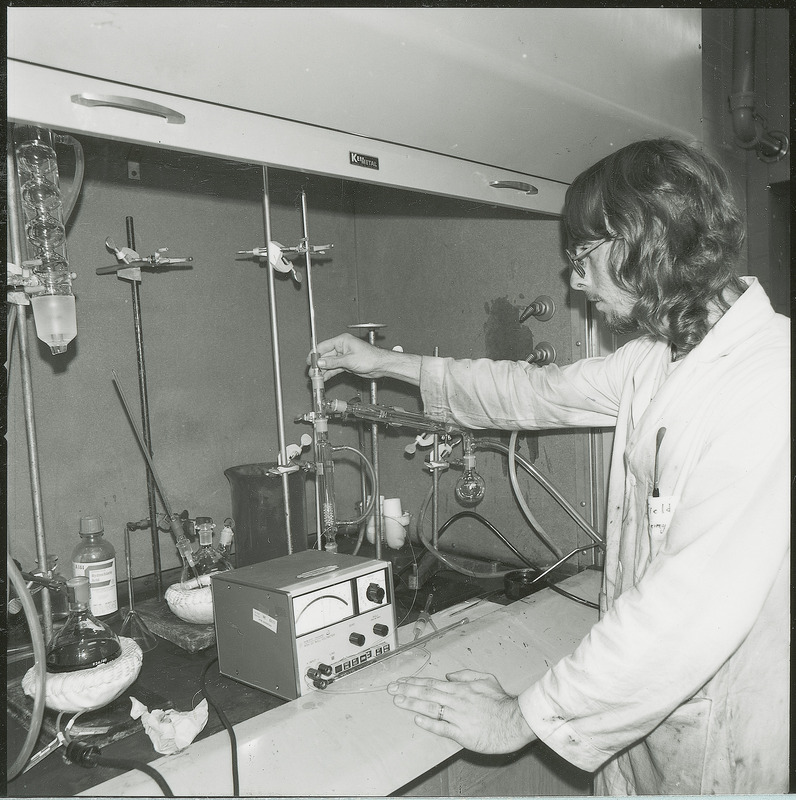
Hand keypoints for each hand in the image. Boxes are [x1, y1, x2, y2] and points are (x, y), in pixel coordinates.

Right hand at [311, 333, 420, 384]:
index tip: (309, 361)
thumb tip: (321, 362)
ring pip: (329, 363)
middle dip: (318, 365)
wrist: (380, 365)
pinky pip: (334, 368)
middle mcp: (342, 348)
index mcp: (342, 341)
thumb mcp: (349, 360)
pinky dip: (329, 373)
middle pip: (325, 356)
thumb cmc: (370, 357)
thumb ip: (333, 362)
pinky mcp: (346, 364)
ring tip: (316, 378)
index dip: (315, 354)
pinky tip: (324, 378)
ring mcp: (343, 356)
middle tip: (312, 373)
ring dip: (322, 370)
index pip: (323, 346)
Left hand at [387, 670, 535, 753]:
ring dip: (412, 704)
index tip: (401, 681)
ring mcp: (458, 716)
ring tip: (398, 701)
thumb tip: (448, 675)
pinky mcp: (462, 733)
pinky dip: (429, 723)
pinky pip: (442, 727)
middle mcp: (456, 700)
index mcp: (460, 687)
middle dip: (407, 691)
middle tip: (391, 689)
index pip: (431, 683)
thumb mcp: (485, 678)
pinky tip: (417, 720)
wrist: (515, 721)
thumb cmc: (502, 701)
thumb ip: (465, 675)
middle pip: (426, 694)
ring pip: (430, 708)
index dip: (414, 682)